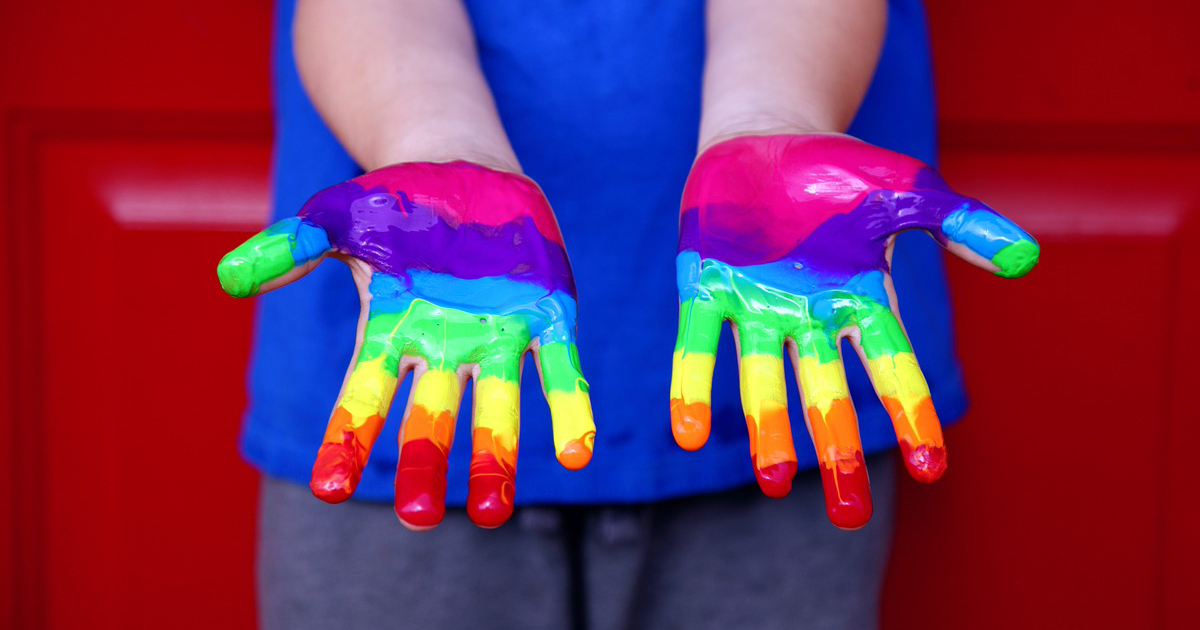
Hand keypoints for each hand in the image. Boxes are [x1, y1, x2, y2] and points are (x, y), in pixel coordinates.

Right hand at [218, 161, 594, 529]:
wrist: (466, 172)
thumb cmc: (395, 203)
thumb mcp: (337, 216)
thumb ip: (290, 245)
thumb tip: (229, 279)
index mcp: (391, 332)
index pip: (363, 397)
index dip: (346, 439)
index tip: (330, 488)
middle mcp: (444, 349)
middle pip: (430, 419)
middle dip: (424, 464)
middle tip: (419, 517)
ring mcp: (496, 338)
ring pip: (495, 410)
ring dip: (496, 459)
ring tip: (493, 514)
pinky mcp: (546, 318)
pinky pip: (558, 370)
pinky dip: (568, 408)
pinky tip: (576, 451)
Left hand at [670, 134, 1037, 528]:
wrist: (765, 138)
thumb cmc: (840, 171)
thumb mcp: (906, 189)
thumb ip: (959, 224)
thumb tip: (1026, 258)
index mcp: (860, 297)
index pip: (892, 364)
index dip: (910, 412)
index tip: (929, 466)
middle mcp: (808, 315)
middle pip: (825, 392)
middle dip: (835, 447)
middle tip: (847, 512)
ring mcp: (754, 304)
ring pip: (763, 378)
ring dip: (768, 428)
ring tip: (773, 483)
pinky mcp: (704, 287)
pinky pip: (698, 343)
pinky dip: (693, 385)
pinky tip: (688, 434)